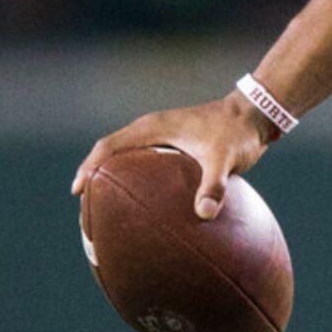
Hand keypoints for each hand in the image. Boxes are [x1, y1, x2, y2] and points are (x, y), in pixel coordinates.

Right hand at [72, 93, 274, 220]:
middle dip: (94, 177)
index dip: (89, 168)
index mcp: (152, 128)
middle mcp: (151, 131)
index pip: (108, 147)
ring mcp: (162, 138)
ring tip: (106, 211)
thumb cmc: (236, 132)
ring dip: (113, 180)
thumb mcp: (225, 159)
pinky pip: (147, 167)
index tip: (77, 191)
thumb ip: (214, 186)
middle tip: (85, 209)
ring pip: (127, 160)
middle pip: (110, 154)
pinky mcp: (173, 147)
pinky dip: (139, 184)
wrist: (254, 116)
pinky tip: (146, 210)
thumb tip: (204, 215)